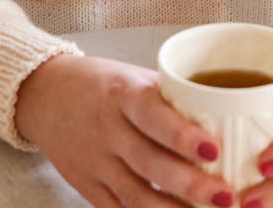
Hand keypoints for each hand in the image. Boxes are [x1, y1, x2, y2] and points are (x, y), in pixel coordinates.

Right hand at [15, 53, 236, 207]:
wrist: (46, 95)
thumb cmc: (103, 83)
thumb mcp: (134, 77)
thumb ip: (170, 97)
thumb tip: (222, 113)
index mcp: (122, 94)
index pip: (154, 116)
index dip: (183, 135)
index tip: (215, 150)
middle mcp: (107, 129)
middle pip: (150, 163)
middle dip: (191, 185)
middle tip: (226, 196)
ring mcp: (95, 162)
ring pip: (137, 196)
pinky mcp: (87, 187)